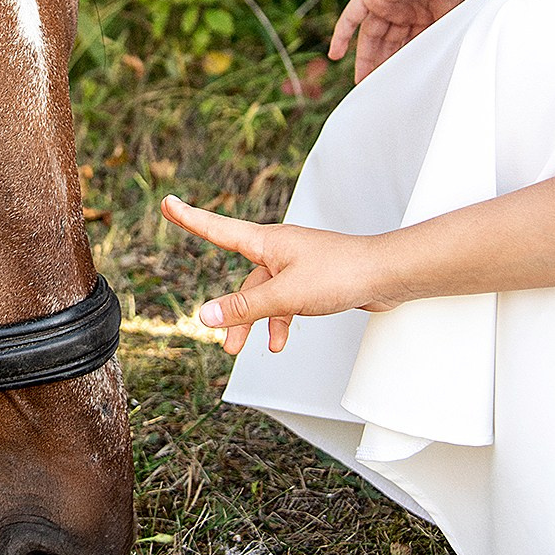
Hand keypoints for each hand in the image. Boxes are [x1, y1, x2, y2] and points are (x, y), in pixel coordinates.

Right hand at [161, 195, 402, 354]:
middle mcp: (278, 250)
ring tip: (244, 350)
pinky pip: (284, 301)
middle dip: (230, 310)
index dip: (190, 218)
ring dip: (254, 322)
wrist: (386, 276)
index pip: (218, 229)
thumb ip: (246, 308)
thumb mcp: (287, 295)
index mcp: (267, 242)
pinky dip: (279, 321)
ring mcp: (295, 266)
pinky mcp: (312, 281)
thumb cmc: (341, 273)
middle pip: (241, 278)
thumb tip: (206, 316)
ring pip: (263, 295)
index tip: (168, 204)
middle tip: (219, 338)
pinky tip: (279, 342)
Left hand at [329, 0, 479, 81]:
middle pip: (389, 40)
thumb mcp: (453, 22)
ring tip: (363, 80)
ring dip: (366, 57)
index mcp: (427, 10)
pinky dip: (342, 34)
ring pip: (372, 34)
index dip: (405, 60)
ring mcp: (387, 0)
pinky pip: (351, 17)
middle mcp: (405, 6)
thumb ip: (443, 42)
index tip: (402, 81)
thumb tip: (440, 72)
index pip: (410, 40)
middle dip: (383, 62)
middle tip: (378, 85)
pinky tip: (335, 55)